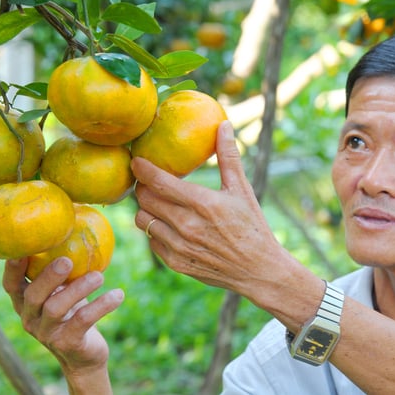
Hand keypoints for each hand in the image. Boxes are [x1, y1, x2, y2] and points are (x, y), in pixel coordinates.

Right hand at [2, 257, 123, 390]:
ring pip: (56, 308)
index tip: (21, 251)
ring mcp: (46, 333)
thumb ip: (62, 271)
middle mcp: (30, 318)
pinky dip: (101, 305)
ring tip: (99, 276)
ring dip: (79, 289)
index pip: (11, 285)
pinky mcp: (67, 343)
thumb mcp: (64, 291)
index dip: (13, 269)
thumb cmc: (73, 312)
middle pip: (34, 295)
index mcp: (25, 302)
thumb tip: (77, 230)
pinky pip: (82, 321)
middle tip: (67, 261)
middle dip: (49, 276)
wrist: (85, 355)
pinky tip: (118, 294)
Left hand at [132, 120, 299, 302]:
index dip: (142, 169)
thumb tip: (224, 124)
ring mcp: (179, 246)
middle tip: (151, 182)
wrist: (258, 270)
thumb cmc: (252, 226)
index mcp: (203, 204)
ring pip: (143, 220)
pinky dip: (156, 230)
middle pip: (146, 200)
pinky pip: (151, 240)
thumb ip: (228, 157)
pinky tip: (170, 225)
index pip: (159, 182)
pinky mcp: (176, 263)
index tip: (136, 161)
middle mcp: (187, 226)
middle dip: (144, 188)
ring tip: (160, 203)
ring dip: (147, 209)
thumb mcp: (242, 190)